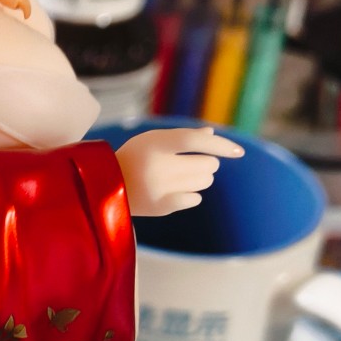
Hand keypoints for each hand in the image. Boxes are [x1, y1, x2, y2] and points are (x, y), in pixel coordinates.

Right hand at [116, 126, 243, 217]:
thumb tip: (211, 134)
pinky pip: (195, 198)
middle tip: (192, 163)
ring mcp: (159, 188)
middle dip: (207, 163)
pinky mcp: (160, 207)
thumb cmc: (133, 157)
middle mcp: (157, 166)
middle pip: (207, 164)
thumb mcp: (152, 140)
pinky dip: (191, 194)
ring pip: (204, 181)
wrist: (102, 187)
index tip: (239, 152)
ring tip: (181, 176)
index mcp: (154, 144)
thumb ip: (181, 136)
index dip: (220, 144)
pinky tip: (177, 191)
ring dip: (200, 177)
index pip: (195, 141)